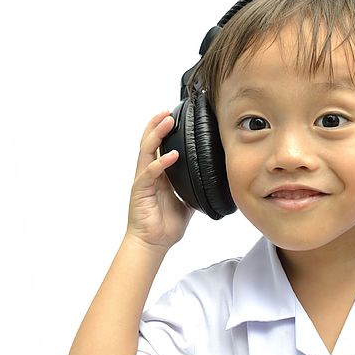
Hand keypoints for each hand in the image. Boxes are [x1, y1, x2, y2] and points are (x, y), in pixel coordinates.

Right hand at [126, 110, 193, 252]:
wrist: (154, 243)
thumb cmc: (166, 224)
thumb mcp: (187, 202)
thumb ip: (194, 189)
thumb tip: (214, 182)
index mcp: (159, 175)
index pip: (159, 147)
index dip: (164, 131)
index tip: (175, 117)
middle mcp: (149, 174)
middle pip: (149, 142)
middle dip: (157, 125)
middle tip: (168, 111)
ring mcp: (143, 181)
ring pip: (146, 151)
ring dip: (155, 134)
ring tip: (166, 121)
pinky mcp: (140, 191)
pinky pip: (150, 173)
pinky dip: (161, 163)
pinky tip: (172, 156)